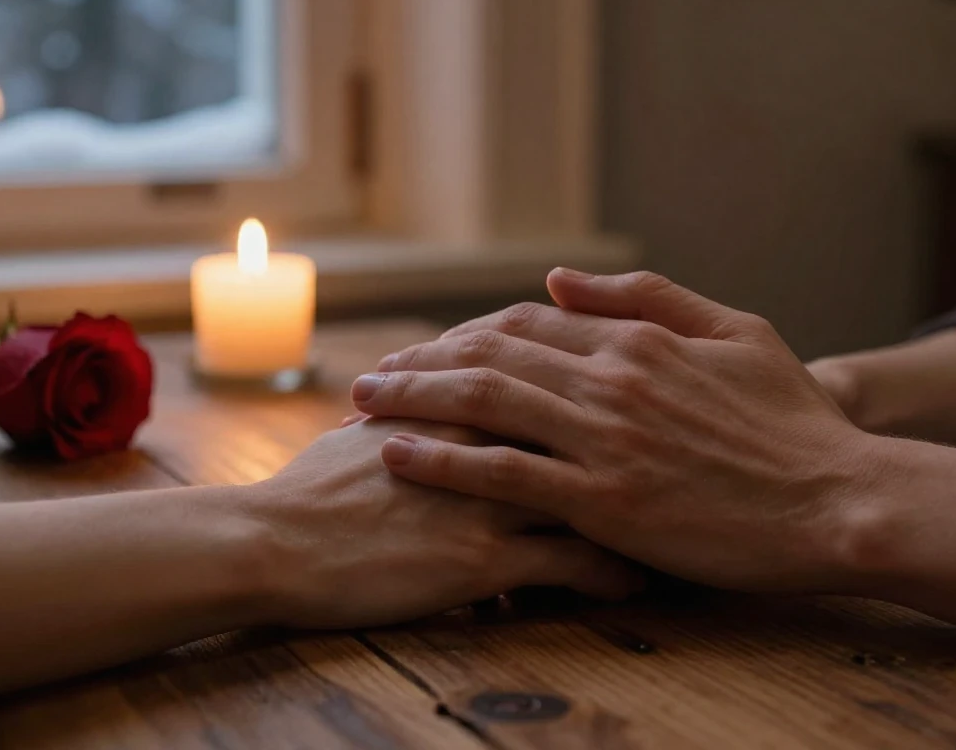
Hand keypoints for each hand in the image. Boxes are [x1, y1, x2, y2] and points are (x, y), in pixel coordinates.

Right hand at [243, 417, 640, 628]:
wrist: (276, 544)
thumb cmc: (310, 490)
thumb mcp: (369, 432)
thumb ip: (417, 410)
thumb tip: (423, 398)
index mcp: (459, 403)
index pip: (549, 374)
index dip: (598, 385)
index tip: (633, 395)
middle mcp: (485, 440)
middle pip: (585, 423)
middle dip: (637, 435)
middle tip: (679, 447)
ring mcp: (489, 497)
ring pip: (593, 492)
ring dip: (639, 510)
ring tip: (674, 522)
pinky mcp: (484, 557)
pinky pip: (570, 565)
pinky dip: (610, 574)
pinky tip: (634, 581)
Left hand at [352, 270, 882, 593]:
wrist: (840, 504)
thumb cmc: (796, 425)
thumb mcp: (739, 333)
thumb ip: (651, 298)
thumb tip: (561, 277)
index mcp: (639, 341)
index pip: (527, 322)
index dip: (467, 334)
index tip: (427, 350)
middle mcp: (611, 380)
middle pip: (489, 357)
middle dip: (421, 364)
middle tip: (371, 376)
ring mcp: (603, 441)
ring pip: (483, 405)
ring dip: (413, 401)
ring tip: (362, 404)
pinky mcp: (602, 502)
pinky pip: (501, 475)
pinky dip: (442, 460)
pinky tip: (398, 456)